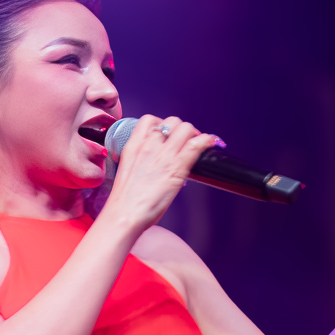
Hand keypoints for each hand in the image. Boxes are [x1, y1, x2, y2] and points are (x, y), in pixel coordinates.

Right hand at [99, 115, 218, 237]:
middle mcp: (149, 146)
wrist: (124, 214)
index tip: (167, 134)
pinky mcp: (177, 167)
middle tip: (185, 141)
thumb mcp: (127, 172)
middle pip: (171, 121)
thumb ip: (140, 162)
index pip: (149, 120)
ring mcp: (164, 155)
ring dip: (194, 134)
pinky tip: (210, 144)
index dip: (162, 124)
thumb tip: (153, 164)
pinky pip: (197, 144)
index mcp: (134, 146)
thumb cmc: (125, 201)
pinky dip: (207, 140)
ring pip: (185, 128)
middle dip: (180, 129)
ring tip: (197, 144)